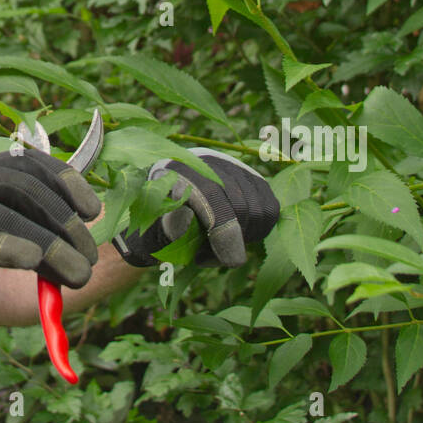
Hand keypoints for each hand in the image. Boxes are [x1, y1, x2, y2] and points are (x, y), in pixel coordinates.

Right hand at [0, 146, 101, 312]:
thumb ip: (8, 224)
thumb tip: (65, 249)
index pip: (30, 164)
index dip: (67, 184)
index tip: (92, 210)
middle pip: (27, 189)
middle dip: (65, 224)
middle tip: (86, 258)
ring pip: (9, 215)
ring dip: (51, 246)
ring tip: (75, 274)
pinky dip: (10, 247)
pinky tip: (34, 262)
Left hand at [113, 149, 278, 267]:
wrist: (163, 208)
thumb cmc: (155, 227)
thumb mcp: (151, 232)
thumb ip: (168, 228)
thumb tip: (185, 215)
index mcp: (174, 171)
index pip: (209, 195)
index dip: (223, 229)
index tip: (228, 261)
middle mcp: (205, 161)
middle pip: (239, 205)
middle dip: (230, 242)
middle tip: (204, 258)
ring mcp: (230, 165)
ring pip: (259, 208)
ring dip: (245, 238)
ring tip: (217, 247)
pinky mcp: (250, 176)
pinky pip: (270, 208)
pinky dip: (259, 230)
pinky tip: (237, 236)